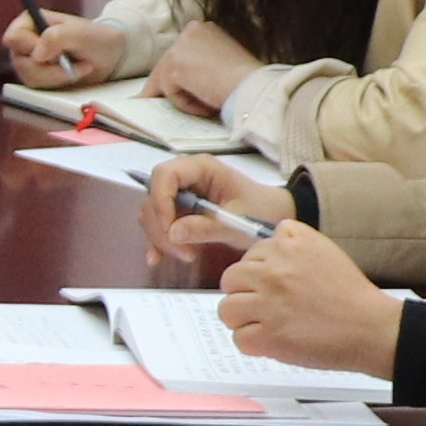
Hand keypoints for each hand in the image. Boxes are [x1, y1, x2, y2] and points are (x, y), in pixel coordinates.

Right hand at [3, 8, 127, 87]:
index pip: (13, 38)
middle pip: (21, 62)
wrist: (109, 56)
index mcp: (30, 23)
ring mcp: (30, 61)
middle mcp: (26, 42)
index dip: (30, 48)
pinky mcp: (38, 77)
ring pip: (29, 78)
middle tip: (71, 61)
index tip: (53, 53)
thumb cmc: (95, 38)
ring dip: (57, 76)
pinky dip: (58, 83)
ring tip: (78, 66)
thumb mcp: (80, 33)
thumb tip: (36, 55)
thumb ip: (57, 37)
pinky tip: (73, 74)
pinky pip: (39, 88)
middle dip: (49, 67)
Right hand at [142, 156, 290, 264]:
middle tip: (182, 251)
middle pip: (154, 196)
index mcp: (201, 168)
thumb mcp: (236, 221)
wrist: (272, 216)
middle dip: (161, 226)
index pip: (165, 176)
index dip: (161, 201)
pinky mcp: (179, 210)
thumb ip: (205, 227)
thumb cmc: (260, 210)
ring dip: (161, 237)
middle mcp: (186, 177)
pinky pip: (159, 223)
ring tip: (186, 255)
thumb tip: (173, 233)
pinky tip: (158, 258)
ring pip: (153, 212)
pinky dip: (158, 240)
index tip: (169, 228)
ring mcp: (181, 193)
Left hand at [145, 19, 257, 116]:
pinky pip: (171, 92)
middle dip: (162, 85)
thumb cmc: (247, 79)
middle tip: (150, 100)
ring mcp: (180, 47)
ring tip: (204, 106)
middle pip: (166, 64)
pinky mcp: (174, 66)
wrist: (253, 86)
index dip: (176, 72)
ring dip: (181, 97)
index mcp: (203, 28)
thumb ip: (203, 62)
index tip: (170, 86)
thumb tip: (187, 77)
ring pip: (166, 79)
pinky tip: (205, 105)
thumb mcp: (223, 61)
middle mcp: (189, 31)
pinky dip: (186, 103)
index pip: (180, 52)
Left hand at [213, 224, 399, 380]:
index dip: (256, 273)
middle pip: (231, 279)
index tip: (271, 285)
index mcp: (287, 248)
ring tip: (264, 324)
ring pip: (227, 309)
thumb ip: (293, 239)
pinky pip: (239, 339)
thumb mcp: (324, 249)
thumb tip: (272, 235)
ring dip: (242, 319)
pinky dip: (252, 344)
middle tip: (263, 306)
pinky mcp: (269, 337)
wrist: (370, 328)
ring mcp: (269, 305)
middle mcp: (274, 273)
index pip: (248, 256)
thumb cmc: (350, 294)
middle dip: (243, 293)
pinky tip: (271, 341)